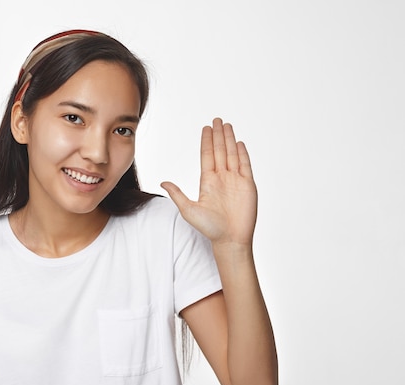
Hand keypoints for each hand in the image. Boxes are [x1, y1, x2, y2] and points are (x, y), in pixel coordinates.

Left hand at [161, 118, 256, 245]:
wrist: (229, 239)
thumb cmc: (209, 228)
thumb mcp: (188, 210)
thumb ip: (177, 194)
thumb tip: (162, 183)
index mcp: (207, 181)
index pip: (207, 155)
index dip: (207, 141)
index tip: (206, 128)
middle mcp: (221, 178)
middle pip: (220, 151)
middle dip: (218, 135)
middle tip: (217, 119)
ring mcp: (235, 180)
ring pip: (232, 154)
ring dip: (229, 140)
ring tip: (227, 125)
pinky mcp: (248, 185)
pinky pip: (245, 165)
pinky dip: (243, 153)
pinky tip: (239, 142)